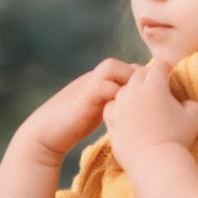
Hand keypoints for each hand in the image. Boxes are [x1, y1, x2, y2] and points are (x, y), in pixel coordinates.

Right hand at [17, 59, 137, 165]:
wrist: (44, 133)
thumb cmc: (73, 124)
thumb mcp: (98, 109)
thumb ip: (112, 102)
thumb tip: (135, 109)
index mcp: (99, 80)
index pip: (125, 68)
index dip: (141, 79)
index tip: (152, 96)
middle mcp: (93, 78)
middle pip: (121, 63)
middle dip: (138, 77)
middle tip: (148, 97)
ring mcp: (86, 85)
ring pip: (111, 67)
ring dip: (127, 80)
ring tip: (136, 101)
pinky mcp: (82, 98)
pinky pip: (102, 86)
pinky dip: (115, 94)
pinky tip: (123, 111)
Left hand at [103, 61, 197, 165]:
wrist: (155, 162)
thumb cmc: (178, 139)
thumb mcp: (195, 116)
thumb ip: (192, 103)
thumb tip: (186, 102)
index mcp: (155, 85)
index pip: (159, 66)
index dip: (166, 70)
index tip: (170, 77)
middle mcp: (134, 90)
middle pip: (139, 73)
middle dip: (148, 76)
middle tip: (156, 87)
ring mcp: (120, 105)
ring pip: (123, 88)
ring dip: (132, 90)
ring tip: (140, 101)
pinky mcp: (111, 120)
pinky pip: (111, 105)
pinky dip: (118, 106)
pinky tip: (126, 113)